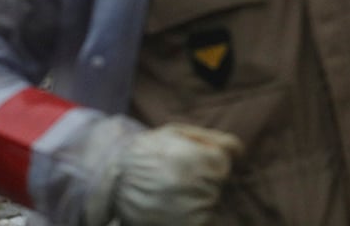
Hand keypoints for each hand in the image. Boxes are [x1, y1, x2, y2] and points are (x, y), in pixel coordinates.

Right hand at [85, 123, 243, 225]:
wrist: (110, 181)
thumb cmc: (144, 152)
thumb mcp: (172, 133)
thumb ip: (209, 138)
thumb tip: (239, 150)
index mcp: (196, 160)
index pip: (223, 160)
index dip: (207, 156)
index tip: (187, 157)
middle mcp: (198, 187)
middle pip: (217, 181)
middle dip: (202, 175)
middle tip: (175, 173)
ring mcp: (194, 211)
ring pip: (211, 199)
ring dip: (196, 194)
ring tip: (170, 188)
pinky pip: (202, 217)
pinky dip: (190, 211)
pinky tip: (171, 203)